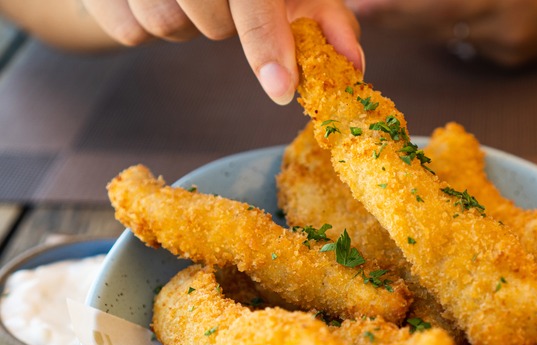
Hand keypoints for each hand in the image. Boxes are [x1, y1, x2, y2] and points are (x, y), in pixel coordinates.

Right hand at [81, 0, 362, 103]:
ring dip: (184, 27)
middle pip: (210, 21)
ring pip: (165, 27)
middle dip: (223, 27)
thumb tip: (353, 64)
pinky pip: (128, 31)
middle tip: (220, 3)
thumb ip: (325, 18)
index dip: (268, 43)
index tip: (281, 89)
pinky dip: (142, 25)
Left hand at [346, 0, 536, 65]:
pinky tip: (431, 17)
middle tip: (360, 6)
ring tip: (384, 9)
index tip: (361, 3)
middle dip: (395, 14)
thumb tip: (428, 1)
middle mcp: (504, 24)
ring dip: (416, 21)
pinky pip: (472, 40)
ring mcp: (511, 44)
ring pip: (449, 32)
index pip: (437, 6)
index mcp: (504, 1)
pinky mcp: (516, 55)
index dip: (397, 7)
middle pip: (434, 21)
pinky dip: (450, 27)